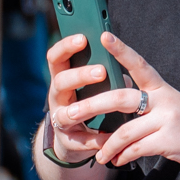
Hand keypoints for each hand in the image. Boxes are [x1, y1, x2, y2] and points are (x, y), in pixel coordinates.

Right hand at [41, 31, 111, 166]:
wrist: (75, 140)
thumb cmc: (90, 104)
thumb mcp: (94, 86)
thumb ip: (106, 76)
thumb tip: (123, 69)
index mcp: (63, 78)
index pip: (56, 57)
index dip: (66, 46)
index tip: (83, 38)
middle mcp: (57, 98)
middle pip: (60, 82)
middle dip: (80, 75)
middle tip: (101, 71)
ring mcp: (59, 120)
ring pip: (64, 113)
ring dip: (83, 108)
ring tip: (99, 104)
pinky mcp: (67, 141)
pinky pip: (79, 140)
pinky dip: (95, 138)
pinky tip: (109, 136)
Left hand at [88, 31, 179, 170]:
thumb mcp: (172, 106)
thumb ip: (147, 102)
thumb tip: (115, 100)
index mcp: (162, 88)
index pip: (139, 64)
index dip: (121, 50)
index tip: (103, 36)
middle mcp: (165, 100)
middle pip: (120, 97)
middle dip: (91, 106)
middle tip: (69, 114)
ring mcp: (168, 120)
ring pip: (125, 130)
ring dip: (107, 145)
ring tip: (99, 155)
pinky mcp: (171, 141)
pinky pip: (137, 148)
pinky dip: (122, 155)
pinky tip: (117, 160)